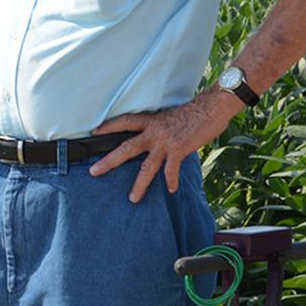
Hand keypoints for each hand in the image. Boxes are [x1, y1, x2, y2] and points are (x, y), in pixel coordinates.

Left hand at [88, 91, 242, 202]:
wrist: (212, 106)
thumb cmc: (194, 111)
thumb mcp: (170, 116)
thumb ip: (160, 128)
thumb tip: (155, 137)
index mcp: (150, 121)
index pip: (123, 122)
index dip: (108, 127)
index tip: (93, 133)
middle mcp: (154, 132)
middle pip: (126, 148)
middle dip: (109, 161)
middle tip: (94, 171)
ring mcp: (165, 142)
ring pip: (146, 167)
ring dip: (139, 185)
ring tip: (132, 198)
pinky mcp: (179, 149)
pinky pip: (171, 170)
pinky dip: (171, 180)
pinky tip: (171, 189)